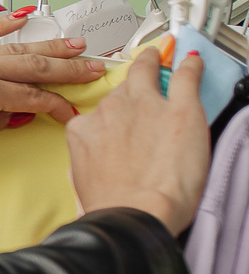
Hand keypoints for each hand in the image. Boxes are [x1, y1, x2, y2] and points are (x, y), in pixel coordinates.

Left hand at [0, 11, 103, 164]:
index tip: (73, 113)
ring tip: (76, 45)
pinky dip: (1, 22)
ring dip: (46, 45)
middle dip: (68, 68)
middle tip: (96, 68)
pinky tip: (24, 16)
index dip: (57, 106)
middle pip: (32, 66)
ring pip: (12, 47)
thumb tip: (16, 114)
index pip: (33, 98)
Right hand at [67, 48, 209, 235]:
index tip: (121, 115)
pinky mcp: (180, 108)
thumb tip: (96, 161)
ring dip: (154, 69)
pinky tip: (193, 62)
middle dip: (133, 81)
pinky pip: (186, 75)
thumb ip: (88, 160)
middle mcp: (110, 110)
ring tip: (162, 64)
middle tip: (143, 73)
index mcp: (84, 129)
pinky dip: (190, 67)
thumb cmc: (110, 205)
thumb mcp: (80, 181)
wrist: (135, 212)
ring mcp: (145, 104)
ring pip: (148, 73)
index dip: (113, 114)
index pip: (98, 113)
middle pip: (122, 87)